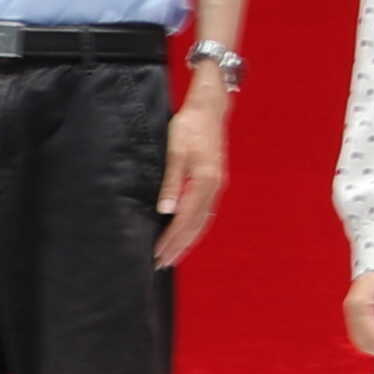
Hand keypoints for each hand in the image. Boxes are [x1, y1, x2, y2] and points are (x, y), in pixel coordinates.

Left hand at [153, 92, 232, 271]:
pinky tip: (187, 231)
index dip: (170, 239)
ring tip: (174, 254)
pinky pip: (205, 211)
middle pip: (196, 225)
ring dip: (188, 239)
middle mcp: (213, 188)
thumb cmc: (189, 127)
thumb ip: (171, 182)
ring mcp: (216, 186)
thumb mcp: (175, 152)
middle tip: (163, 264)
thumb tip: (165, 210)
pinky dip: (195, 226)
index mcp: (204, 182)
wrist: (210, 110)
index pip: (184, 219)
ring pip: (202, 220)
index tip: (157, 254)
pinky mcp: (214, 181)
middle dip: (179, 246)